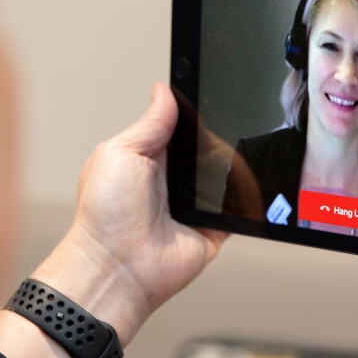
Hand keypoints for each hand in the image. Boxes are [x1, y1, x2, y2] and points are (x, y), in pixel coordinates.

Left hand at [32, 83, 226, 345]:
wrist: (118, 268)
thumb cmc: (105, 215)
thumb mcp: (120, 153)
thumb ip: (149, 123)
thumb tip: (164, 90)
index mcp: (150, 156)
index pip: (182, 125)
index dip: (197, 111)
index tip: (217, 92)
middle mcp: (174, 178)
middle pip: (210, 147)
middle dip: (221, 137)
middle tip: (234, 125)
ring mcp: (195, 204)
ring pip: (228, 174)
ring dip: (235, 166)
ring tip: (242, 155)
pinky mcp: (214, 227)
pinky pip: (240, 207)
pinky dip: (248, 197)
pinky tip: (252, 184)